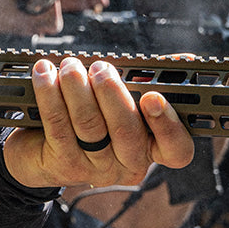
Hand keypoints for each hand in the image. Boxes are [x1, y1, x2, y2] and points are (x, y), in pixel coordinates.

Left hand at [4, 58, 195, 187]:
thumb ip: (152, 80)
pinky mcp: (64, 164)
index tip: (152, 96)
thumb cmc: (94, 117)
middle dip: (111, 91)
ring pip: (89, 124)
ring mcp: (96, 168)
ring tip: (70, 66)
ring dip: (77, 87)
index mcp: (152, 147)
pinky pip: (58, 124)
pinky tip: (45, 74)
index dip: (168, 125)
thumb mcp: (125, 100)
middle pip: (126, 130)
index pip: (176, 149)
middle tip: (100, 67)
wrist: (43, 151)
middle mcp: (128, 163)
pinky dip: (50, 94)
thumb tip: (184, 60)